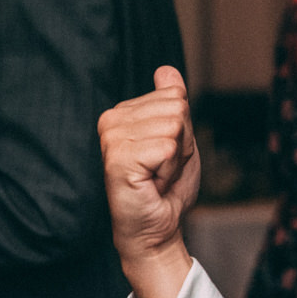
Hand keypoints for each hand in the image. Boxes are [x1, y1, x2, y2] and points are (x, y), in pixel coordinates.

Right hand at [98, 65, 199, 297]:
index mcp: (123, 112)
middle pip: (177, 108)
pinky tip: (152, 182)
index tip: (167, 154)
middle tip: (163, 167)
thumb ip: (173, 103)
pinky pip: (167, 147)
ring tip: (156, 175)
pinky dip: (169, 169)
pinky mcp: (118, 158)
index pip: (176, 96)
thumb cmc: (167, 187)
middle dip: (182, 143)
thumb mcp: (180, 138)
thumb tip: (166, 70)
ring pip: (174, 127)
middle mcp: (111, 119)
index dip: (184, 130)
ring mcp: (112, 138)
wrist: (158, 227)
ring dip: (175, 158)